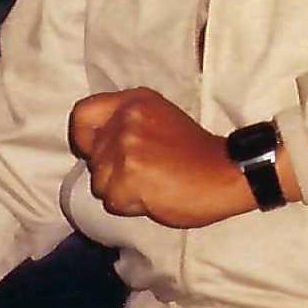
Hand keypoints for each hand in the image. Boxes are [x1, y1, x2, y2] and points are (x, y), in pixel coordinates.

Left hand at [69, 88, 255, 226]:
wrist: (225, 173)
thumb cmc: (195, 152)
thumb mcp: (159, 118)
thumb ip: (127, 124)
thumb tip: (95, 146)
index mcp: (134, 101)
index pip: (83, 114)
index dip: (84, 138)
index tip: (96, 152)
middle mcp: (126, 119)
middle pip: (93, 157)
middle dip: (112, 172)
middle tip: (145, 174)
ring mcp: (126, 147)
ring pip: (100, 183)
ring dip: (121, 191)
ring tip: (151, 185)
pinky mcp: (129, 176)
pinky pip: (112, 201)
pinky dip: (130, 206)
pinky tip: (154, 197)